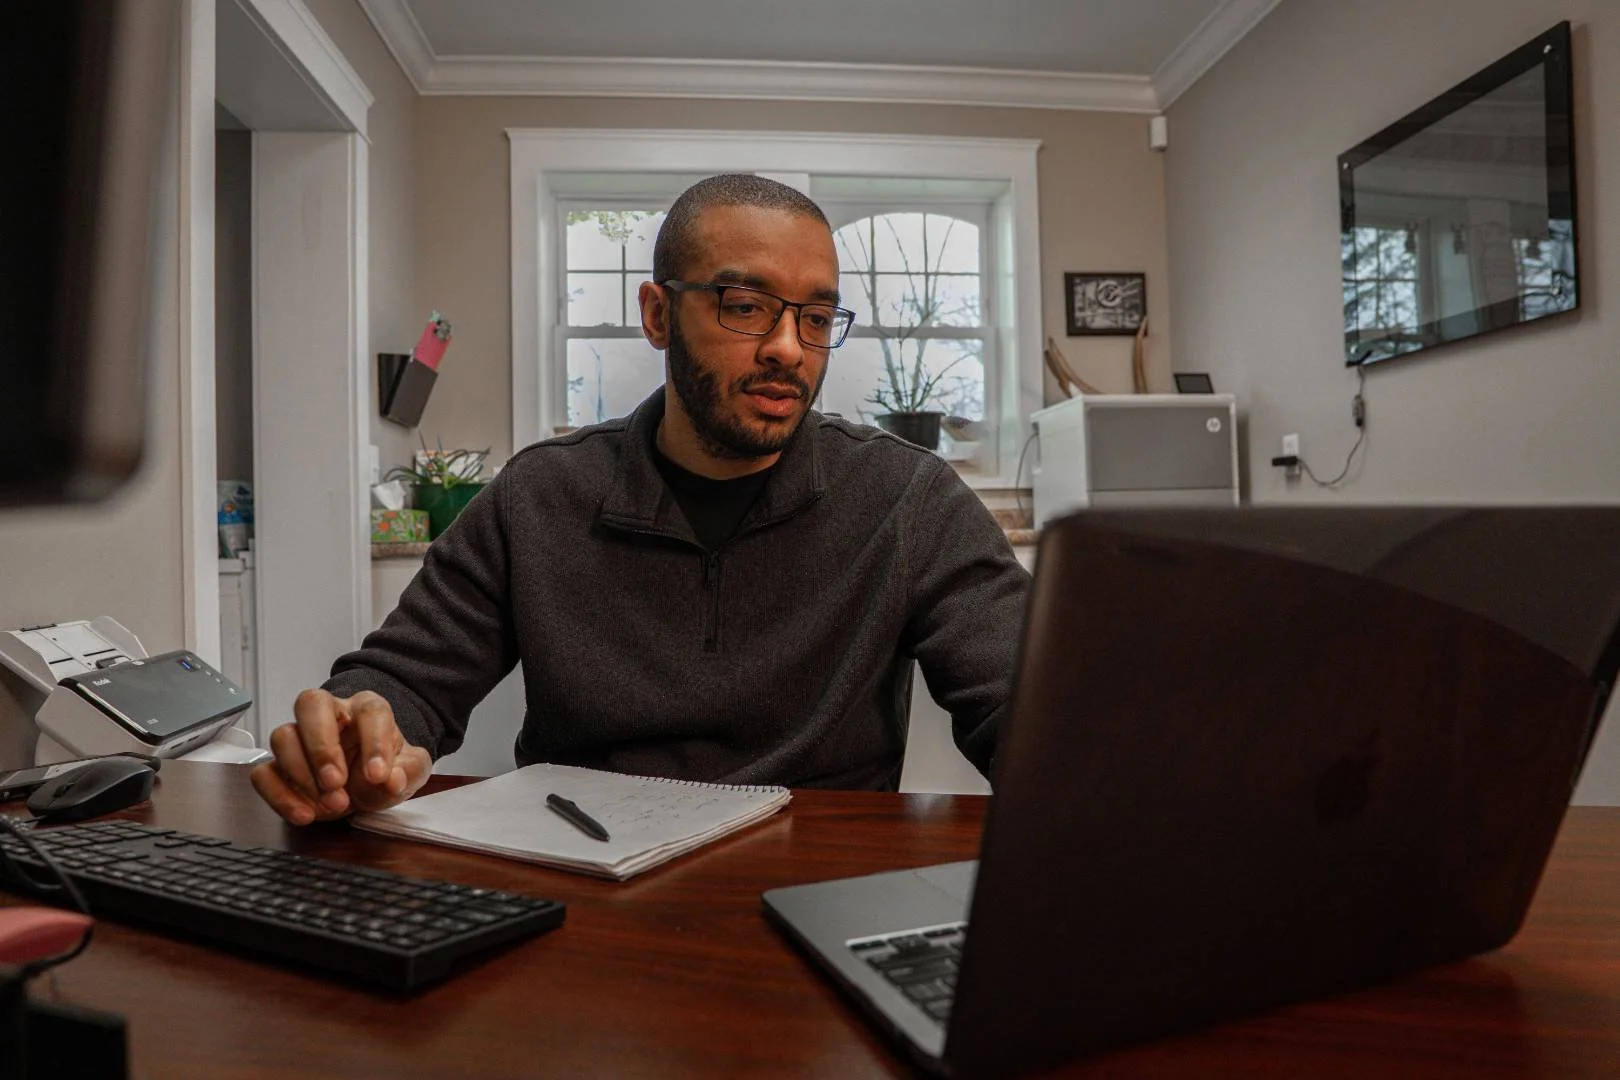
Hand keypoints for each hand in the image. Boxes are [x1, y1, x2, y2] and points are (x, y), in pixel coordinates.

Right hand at [250, 689, 432, 824]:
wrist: (366, 785)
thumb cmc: (385, 769)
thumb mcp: (409, 771)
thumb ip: (408, 771)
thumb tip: (391, 779)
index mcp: (366, 709)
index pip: (370, 711)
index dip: (374, 743)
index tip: (378, 776)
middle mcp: (329, 715)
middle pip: (310, 704)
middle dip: (321, 747)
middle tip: (336, 783)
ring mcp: (299, 738)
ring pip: (282, 736)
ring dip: (302, 775)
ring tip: (330, 805)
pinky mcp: (279, 766)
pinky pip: (262, 773)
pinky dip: (279, 796)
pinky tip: (304, 814)